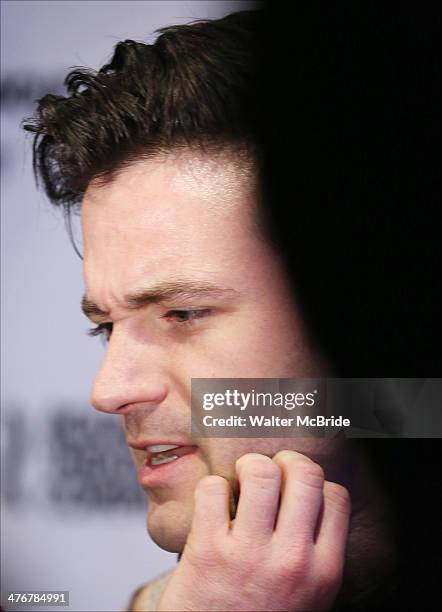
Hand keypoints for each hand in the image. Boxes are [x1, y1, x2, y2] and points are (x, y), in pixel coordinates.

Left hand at [157, 450, 350, 610]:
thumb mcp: (307, 598)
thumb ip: (316, 554)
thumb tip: (312, 500)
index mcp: (323, 572)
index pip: (336, 497)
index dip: (316, 484)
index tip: (297, 489)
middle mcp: (292, 560)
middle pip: (305, 473)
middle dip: (287, 462)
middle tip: (271, 472)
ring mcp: (249, 553)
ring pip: (262, 471)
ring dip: (250, 466)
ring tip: (242, 480)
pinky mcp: (208, 549)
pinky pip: (214, 487)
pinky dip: (212, 487)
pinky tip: (214, 504)